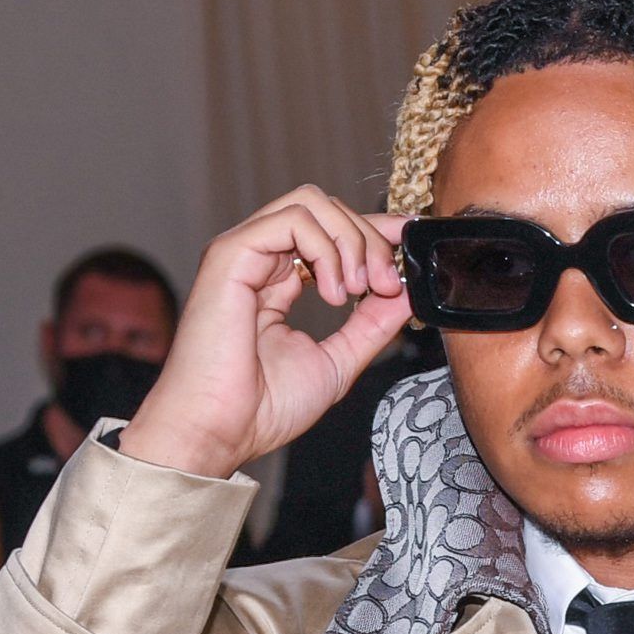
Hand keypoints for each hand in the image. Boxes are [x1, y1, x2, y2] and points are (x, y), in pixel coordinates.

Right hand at [122, 187, 413, 482]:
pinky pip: (292, 219)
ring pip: (311, 203)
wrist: (221, 430)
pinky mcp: (230, 253)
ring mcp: (242, 252)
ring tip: (358, 290)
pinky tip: (334, 294)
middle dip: (371, 239)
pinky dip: (327, 249)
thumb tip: (406, 291)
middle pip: (326, 209)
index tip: (411, 238)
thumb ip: (372, 324)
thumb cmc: (264, 407)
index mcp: (276, 280)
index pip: (330, 232)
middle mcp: (258, 259)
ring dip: (352, 241)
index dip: (375, 228)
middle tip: (387, 284)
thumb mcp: (339, 360)